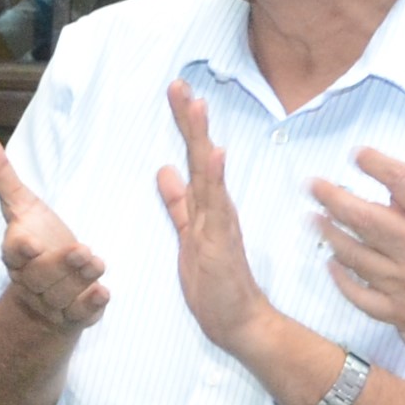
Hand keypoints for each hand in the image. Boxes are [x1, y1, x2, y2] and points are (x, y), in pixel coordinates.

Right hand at [0, 127, 106, 334]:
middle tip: (82, 251)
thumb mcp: (20, 206)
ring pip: (62, 294)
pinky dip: (91, 306)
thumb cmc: (35, 242)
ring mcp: (53, 301)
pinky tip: (103, 293)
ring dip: (79, 280)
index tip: (29, 242)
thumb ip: (0, 172)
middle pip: (40, 275)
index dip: (21, 249)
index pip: (13, 253)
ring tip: (96, 263)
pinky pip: (81, 314)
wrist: (41, 299)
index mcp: (17, 254)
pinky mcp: (74, 315)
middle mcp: (32, 280)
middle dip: (60, 265)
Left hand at [152, 84, 274, 357]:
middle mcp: (217, 207)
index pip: (193, 157)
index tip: (177, 93)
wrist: (240, 320)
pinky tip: (215, 153)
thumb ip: (178, 204)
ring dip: (201, 138)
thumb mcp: (187, 235)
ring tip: (196, 104)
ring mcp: (220, 222)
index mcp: (206, 204)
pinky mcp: (221, 241)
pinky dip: (216, 178)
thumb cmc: (214, 282)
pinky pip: (217, 207)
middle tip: (179, 84)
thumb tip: (165, 172)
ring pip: (208, 173)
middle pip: (201, 155)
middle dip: (189, 120)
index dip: (185, 126)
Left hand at [313, 132, 404, 362]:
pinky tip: (333, 266)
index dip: (374, 163)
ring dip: (330, 234)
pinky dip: (342, 281)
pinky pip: (362, 296)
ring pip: (355, 254)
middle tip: (313, 185)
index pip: (401, 180)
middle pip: (363, 216)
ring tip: (315, 220)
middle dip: (333, 196)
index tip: (358, 154)